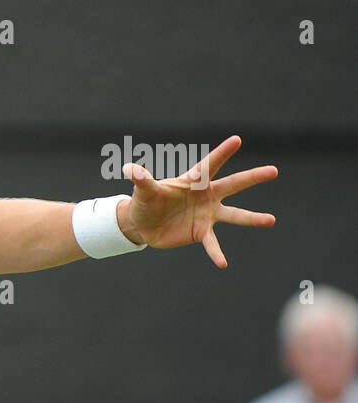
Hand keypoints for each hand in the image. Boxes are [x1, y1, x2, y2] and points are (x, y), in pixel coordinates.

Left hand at [121, 136, 276, 267]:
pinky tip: (223, 263)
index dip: (222, 153)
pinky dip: (216, 253)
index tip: (237, 139)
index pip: (209, 165)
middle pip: (232, 184)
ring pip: (233, 214)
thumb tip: (128, 167)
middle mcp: (206, 196)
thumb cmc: (146, 201)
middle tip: (273, 170)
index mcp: (192, 181)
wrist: (143, 224)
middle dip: (252, 177)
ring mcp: (207, 214)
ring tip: (271, 220)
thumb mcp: (143, 190)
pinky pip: (212, 243)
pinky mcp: (201, 232)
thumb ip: (141, 179)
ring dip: (252, 218)